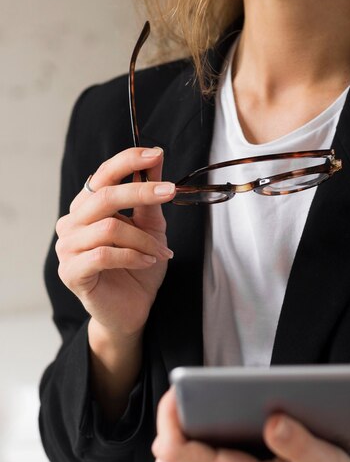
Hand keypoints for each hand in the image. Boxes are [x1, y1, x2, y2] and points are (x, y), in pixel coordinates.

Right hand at [55, 147, 175, 338]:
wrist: (133, 307)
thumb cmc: (139, 265)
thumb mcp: (151, 227)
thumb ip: (150, 197)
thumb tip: (156, 158)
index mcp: (88, 207)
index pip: (103, 175)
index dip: (127, 161)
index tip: (155, 154)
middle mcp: (72, 223)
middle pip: (105, 196)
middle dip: (141, 191)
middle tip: (170, 190)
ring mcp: (67, 248)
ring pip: (109, 228)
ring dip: (144, 239)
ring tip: (161, 252)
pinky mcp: (71, 272)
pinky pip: (103, 255)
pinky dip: (133, 256)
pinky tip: (147, 262)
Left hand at [152, 388, 349, 461]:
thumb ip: (296, 442)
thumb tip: (273, 420)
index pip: (176, 451)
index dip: (169, 417)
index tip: (180, 389)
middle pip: (167, 456)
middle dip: (171, 420)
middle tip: (189, 389)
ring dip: (177, 435)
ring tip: (195, 405)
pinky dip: (187, 450)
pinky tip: (209, 431)